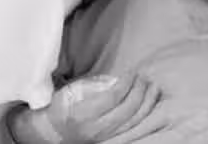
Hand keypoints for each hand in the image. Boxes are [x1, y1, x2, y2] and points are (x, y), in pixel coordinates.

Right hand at [9, 74, 160, 143]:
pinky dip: (146, 113)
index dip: (126, 82)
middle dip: (139, 90)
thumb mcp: (72, 91)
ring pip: (135, 120)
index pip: (113, 97)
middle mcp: (96, 129)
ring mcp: (106, 137)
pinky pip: (135, 127)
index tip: (131, 71)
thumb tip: (119, 79)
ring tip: (152, 86)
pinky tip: (150, 100)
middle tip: (142, 77)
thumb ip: (95, 85)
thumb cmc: (63, 106)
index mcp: (83, 114)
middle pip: (128, 109)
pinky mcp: (113, 139)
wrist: (54, 132)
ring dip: (147, 101)